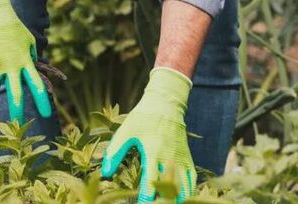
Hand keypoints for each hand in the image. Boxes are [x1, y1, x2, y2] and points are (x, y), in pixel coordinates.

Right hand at [0, 0, 51, 123]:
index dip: (42, 101)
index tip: (46, 113)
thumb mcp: (28, 40)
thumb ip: (30, 55)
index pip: (37, 85)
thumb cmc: (11, 26)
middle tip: (17, 123)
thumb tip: (30, 65)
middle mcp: (12, 67)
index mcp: (26, 62)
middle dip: (17, 111)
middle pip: (16, 95)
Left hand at [102, 67, 195, 202]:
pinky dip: (189, 190)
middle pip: (170, 186)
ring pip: (184, 185)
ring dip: (179, 198)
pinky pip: (191, 178)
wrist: (167, 104)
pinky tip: (183, 199)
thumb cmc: (143, 118)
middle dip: (164, 200)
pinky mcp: (187, 157)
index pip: (151, 179)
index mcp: (153, 150)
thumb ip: (115, 152)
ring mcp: (180, 157)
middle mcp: (170, 156)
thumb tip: (106, 172)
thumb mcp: (126, 132)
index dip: (146, 196)